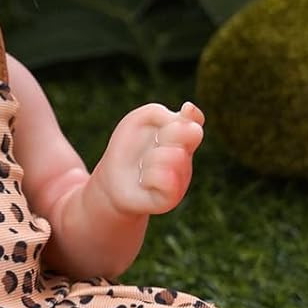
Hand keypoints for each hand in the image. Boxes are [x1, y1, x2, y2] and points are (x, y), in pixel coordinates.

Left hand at [93, 101, 203, 217]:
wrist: (112, 182)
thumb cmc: (128, 148)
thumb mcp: (137, 122)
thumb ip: (159, 114)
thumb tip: (183, 121)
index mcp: (180, 136)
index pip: (195, 121)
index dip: (192, 115)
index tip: (184, 109)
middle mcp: (186, 156)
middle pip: (189, 133)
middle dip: (167, 133)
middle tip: (153, 143)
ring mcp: (182, 177)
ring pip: (175, 155)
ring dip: (153, 158)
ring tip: (144, 166)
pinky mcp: (173, 197)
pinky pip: (168, 179)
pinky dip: (151, 177)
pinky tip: (145, 181)